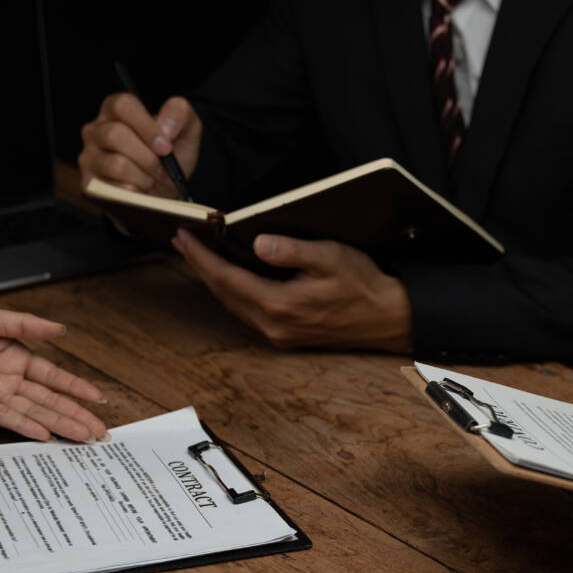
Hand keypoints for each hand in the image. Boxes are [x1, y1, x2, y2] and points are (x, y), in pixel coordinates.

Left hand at [0, 303, 106, 441]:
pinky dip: (26, 427)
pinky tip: (46, 436)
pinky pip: (6, 419)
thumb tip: (60, 330)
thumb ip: (24, 325)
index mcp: (14, 355)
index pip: (52, 375)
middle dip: (75, 414)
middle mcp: (7, 378)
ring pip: (34, 412)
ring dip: (59, 425)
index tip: (98, 399)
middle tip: (100, 432)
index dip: (75, 387)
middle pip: (49, 399)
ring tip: (83, 438)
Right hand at [78, 92, 202, 197]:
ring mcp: (88, 157)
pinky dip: (135, 193)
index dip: (147, 127)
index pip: (122, 106)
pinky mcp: (89, 183)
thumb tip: (166, 128)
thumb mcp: (185, 129)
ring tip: (151, 179)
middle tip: (162, 168)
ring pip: (116, 164)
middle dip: (148, 157)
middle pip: (115, 134)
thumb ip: (179, 112)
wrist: (164, 190)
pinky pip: (114, 190)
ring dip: (143, 177)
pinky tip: (140, 191)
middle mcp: (96, 129)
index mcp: (115, 109)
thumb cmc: (170, 156)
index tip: (165, 147)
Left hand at [172, 229, 412, 351]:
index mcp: (280, 305)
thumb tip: (259, 244)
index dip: (202, 257)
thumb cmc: (364, 285)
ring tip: (199, 255)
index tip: (184, 237)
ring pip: (234, 304)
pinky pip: (248, 311)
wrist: (389, 319)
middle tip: (183, 241)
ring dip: (214, 280)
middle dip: (201, 267)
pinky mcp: (286, 336)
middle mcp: (274, 325)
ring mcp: (279, 334)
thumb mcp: (331, 258)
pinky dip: (233, 291)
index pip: (227, 278)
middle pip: (224, 294)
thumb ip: (293, 251)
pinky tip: (230, 276)